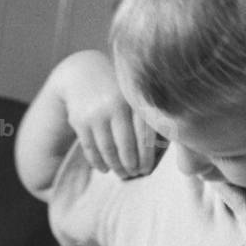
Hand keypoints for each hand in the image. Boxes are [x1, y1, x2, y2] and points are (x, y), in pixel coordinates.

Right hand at [51, 50, 159, 178]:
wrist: (84, 71)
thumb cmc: (120, 91)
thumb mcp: (135, 97)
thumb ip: (151, 117)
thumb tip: (165, 150)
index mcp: (135, 100)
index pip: (144, 136)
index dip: (146, 157)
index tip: (147, 169)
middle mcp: (115, 105)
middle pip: (126, 145)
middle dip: (131, 165)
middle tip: (135, 174)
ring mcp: (96, 113)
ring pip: (108, 149)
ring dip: (116, 166)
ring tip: (122, 174)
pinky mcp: (80, 120)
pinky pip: (90, 148)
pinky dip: (98, 162)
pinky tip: (105, 169)